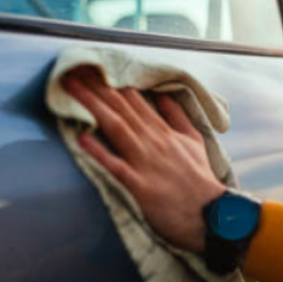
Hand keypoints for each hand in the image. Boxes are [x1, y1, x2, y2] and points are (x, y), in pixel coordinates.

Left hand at [62, 67, 224, 252]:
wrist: (211, 213)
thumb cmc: (200, 179)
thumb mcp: (194, 141)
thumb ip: (177, 117)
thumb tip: (163, 95)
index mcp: (164, 132)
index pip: (135, 100)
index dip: (113, 82)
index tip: (94, 67)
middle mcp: (153, 142)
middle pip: (121, 108)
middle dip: (96, 87)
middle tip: (73, 68)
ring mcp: (145, 163)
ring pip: (116, 128)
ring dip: (92, 107)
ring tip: (71, 89)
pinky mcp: (139, 186)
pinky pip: (116, 166)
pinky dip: (99, 152)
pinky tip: (81, 138)